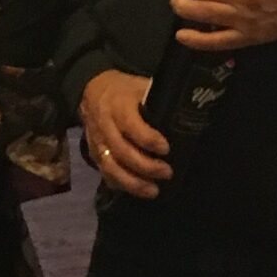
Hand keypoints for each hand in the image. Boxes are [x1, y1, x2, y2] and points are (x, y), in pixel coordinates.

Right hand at [79, 69, 170, 197]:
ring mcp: (97, 143)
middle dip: (146, 166)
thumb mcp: (140, 85)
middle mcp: (105, 126)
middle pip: (122, 151)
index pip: (132, 126)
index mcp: (118, 106)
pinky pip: (105, 174)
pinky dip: (121, 185)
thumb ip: (157, 99)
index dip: (149, 140)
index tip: (166, 149)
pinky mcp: (94, 154)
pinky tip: (137, 191)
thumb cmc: (123, 89)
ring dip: (133, 183)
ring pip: (111, 167)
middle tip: (167, 172)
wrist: (91, 91)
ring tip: (154, 191)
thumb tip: (186, 111)